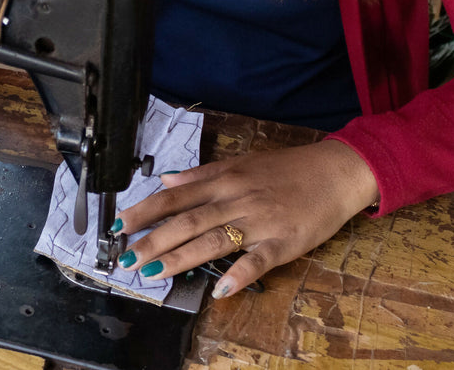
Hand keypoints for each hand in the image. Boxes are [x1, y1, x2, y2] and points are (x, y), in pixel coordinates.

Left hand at [113, 139, 378, 297]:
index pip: (175, 197)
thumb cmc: (286, 169)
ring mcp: (258, 222)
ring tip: (155, 272)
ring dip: (182, 257)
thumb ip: (202, 175)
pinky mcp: (283, 242)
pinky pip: (258, 260)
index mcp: (223, 182)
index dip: (145, 211)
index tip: (119, 225)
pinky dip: (239, 275)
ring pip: (214, 240)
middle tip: (127, 258)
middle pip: (187, 221)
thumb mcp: (241, 163)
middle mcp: (235, 200)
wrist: (334, 172)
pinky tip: (221, 291)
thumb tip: (166, 179)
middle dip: (154, 240)